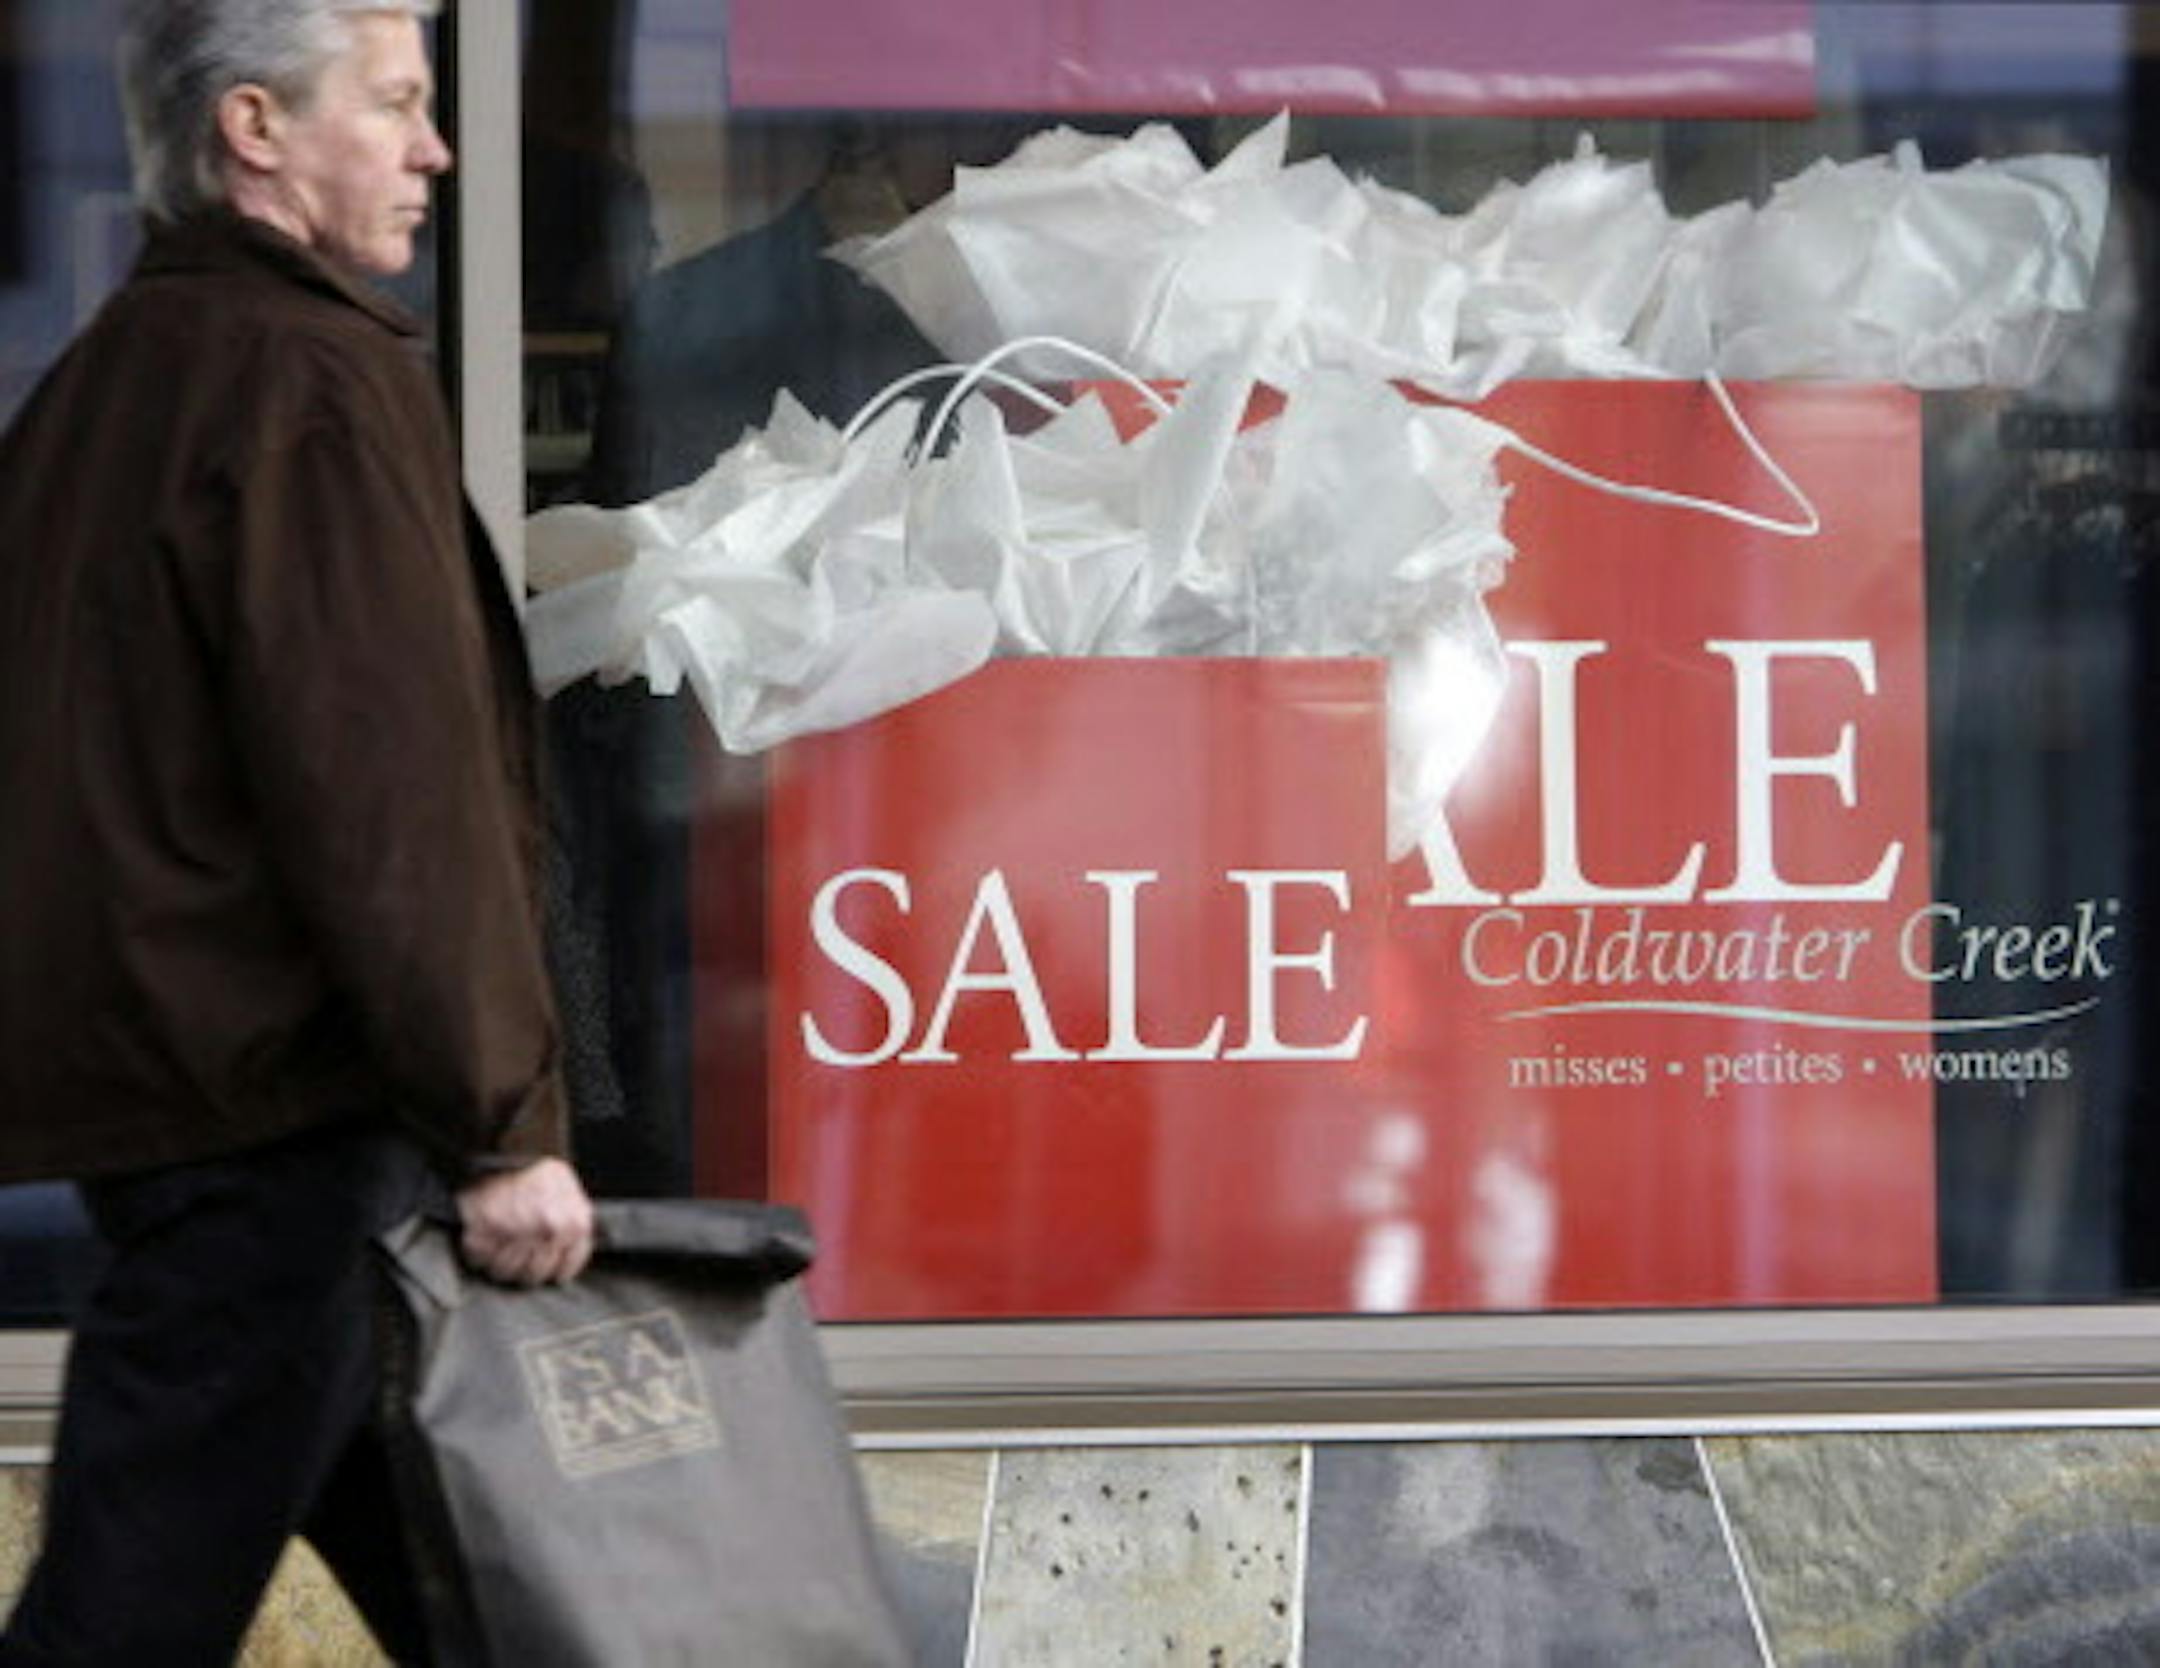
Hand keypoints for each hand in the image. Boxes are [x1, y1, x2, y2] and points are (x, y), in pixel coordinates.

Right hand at [455, 1157, 594, 1285]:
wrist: (506, 1144)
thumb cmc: (537, 1168)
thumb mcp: (570, 1193)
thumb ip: (571, 1225)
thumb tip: (565, 1256)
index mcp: (574, 1224)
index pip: (564, 1270)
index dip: (552, 1269)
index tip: (542, 1262)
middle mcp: (548, 1231)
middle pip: (532, 1275)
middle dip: (523, 1266)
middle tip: (515, 1247)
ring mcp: (516, 1232)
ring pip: (504, 1271)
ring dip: (498, 1260)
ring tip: (498, 1239)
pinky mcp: (483, 1229)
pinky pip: (478, 1258)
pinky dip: (477, 1250)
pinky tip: (483, 1232)